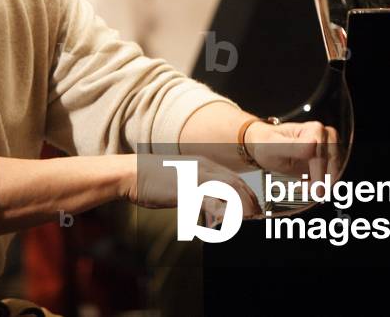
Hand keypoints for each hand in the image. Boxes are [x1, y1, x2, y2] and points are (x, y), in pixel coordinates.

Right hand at [123, 154, 260, 218]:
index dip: (247, 194)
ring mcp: (197, 177)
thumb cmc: (153, 178)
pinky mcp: (187, 188)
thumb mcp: (180, 177)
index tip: (254, 208)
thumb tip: (208, 200)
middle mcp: (204, 168)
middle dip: (250, 202)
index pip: (234, 179)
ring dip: (242, 207)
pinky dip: (222, 212)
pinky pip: (211, 201)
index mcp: (204, 164)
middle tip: (256, 218)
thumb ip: (196, 185)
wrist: (133, 173)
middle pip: (236, 184)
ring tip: (247, 221)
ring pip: (230, 190)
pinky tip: (225, 223)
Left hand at [245, 120, 343, 183]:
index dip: (320, 176)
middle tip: (308, 192)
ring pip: (336, 171)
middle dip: (323, 182)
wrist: (263, 146)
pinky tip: (307, 184)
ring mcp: (329, 148)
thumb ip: (293, 146)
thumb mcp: (273, 146)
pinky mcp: (328, 159)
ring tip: (304, 186)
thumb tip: (314, 144)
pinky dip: (323, 183)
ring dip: (324, 184)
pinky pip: (334, 175)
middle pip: (334, 165)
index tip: (316, 191)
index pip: (323, 157)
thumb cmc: (266, 143)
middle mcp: (326, 136)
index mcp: (315, 130)